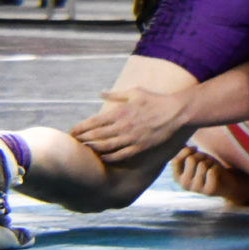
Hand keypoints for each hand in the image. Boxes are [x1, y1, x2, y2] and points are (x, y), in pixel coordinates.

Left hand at [70, 86, 191, 161]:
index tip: (72, 131)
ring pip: (106, 147)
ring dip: (93, 149)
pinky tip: (102, 157)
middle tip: (74, 143)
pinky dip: (109, 157)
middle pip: (96, 136)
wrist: (176, 113)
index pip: (93, 122)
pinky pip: (120, 156)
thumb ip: (116, 94)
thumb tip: (101, 93)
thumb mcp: (135, 92)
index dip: (80, 128)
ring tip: (85, 150)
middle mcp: (123, 126)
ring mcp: (131, 139)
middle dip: (83, 139)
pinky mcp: (139, 148)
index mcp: (120, 112)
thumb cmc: (155, 100)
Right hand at [171, 146, 240, 199]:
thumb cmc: (207, 168)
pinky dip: (216, 168)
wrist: (225, 183)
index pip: (176, 160)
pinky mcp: (208, 191)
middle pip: (191, 160)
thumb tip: (177, 141)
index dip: (187, 150)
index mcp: (177, 177)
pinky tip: (217, 172)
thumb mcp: (194, 159)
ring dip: (210, 161)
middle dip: (201, 155)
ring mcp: (196, 189)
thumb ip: (183, 152)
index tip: (195, 149)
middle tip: (206, 159)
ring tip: (211, 166)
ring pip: (202, 165)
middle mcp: (184, 184)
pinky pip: (211, 172)